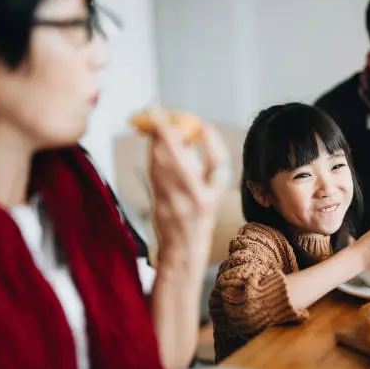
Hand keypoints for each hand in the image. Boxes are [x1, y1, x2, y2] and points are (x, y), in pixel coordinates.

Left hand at [147, 120, 228, 268]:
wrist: (184, 249)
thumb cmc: (197, 219)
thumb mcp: (208, 194)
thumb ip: (200, 169)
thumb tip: (184, 138)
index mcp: (214, 193)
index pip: (217, 163)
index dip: (211, 142)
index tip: (204, 124)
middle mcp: (199, 198)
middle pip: (184, 160)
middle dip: (169, 136)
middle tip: (161, 118)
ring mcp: (179, 204)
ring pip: (165, 166)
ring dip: (157, 144)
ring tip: (154, 128)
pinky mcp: (162, 206)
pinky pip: (155, 176)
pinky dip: (152, 158)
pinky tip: (152, 148)